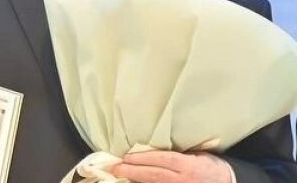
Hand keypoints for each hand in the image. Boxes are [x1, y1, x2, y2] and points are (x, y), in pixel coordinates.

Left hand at [111, 150, 232, 182]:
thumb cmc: (211, 166)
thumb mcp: (198, 155)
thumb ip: (178, 153)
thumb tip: (153, 147)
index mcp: (189, 166)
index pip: (162, 160)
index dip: (143, 158)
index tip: (127, 156)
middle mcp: (183, 180)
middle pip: (153, 175)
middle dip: (132, 171)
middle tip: (115, 167)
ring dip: (136, 180)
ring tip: (120, 174)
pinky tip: (134, 182)